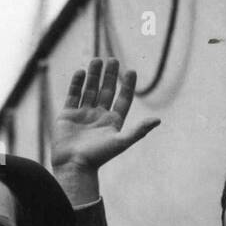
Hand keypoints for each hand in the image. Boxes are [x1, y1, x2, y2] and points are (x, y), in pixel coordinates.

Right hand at [50, 57, 158, 173]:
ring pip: (89, 90)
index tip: (131, 71)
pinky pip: (73, 96)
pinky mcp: (67, 115)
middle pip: (106, 91)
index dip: (127, 86)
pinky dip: (76, 84)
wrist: (73, 165)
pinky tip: (81, 72)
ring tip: (97, 60)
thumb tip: (158, 120)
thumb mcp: (121, 142)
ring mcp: (83, 114)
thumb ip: (139, 130)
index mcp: (113, 122)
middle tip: (113, 60)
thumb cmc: (98, 156)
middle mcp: (98, 116)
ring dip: (93, 76)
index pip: (123, 99)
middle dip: (109, 76)